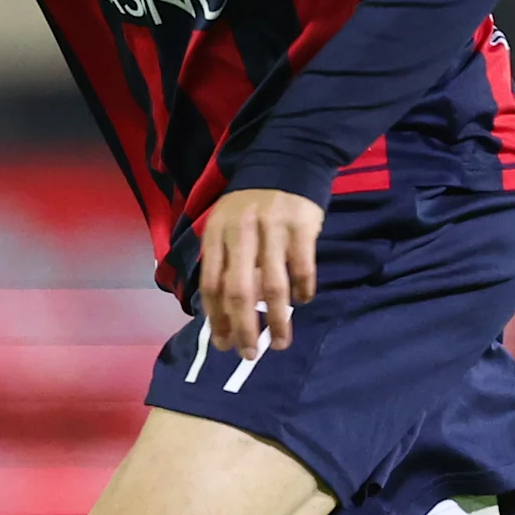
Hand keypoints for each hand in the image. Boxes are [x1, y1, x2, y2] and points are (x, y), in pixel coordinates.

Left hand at [193, 188, 323, 354]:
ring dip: (277, 320)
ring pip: (272, 285)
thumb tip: (223, 312)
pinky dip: (303, 290)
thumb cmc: (253, 205)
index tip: (223, 344)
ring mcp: (272, 228)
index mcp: (217, 234)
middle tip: (248, 354)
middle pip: (238, 290)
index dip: (216, 318)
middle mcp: (241, 232)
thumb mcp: (227, 226)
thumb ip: (224, 261)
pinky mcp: (301, 225)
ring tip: (280, 342)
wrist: (286, 161)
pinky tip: (303, 302)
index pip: (212, 284)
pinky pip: (302, 267)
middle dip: (243, 328)